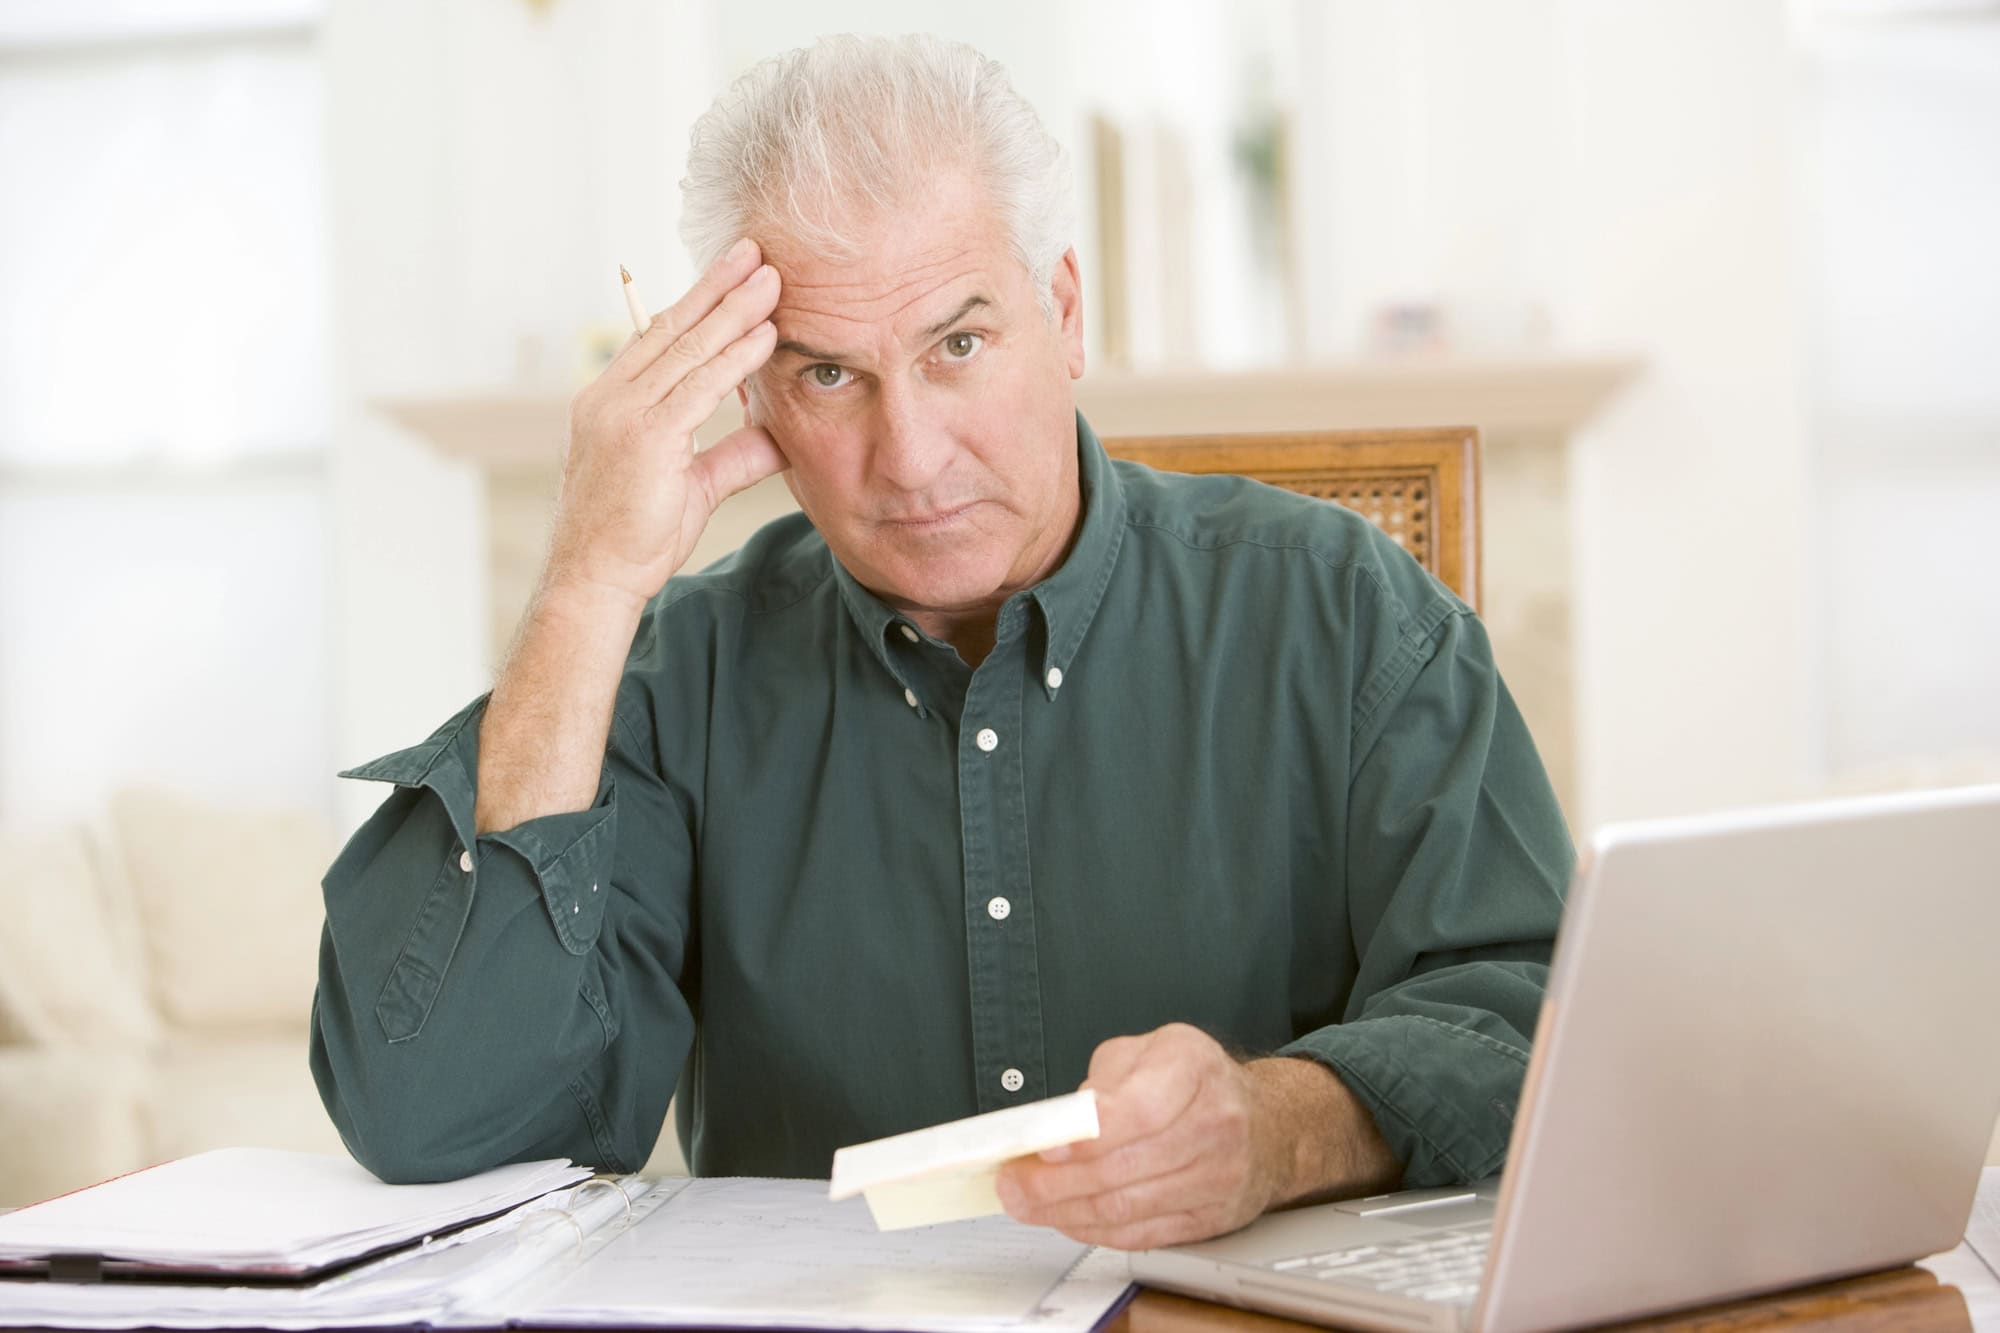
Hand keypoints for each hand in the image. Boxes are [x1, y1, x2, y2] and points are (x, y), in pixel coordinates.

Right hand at [545, 238, 785, 607]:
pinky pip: (698, 387)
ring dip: (734, 311)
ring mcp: (623, 414)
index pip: (658, 338)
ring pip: (688, 350)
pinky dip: (735, 359)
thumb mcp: (693, 487)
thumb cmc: (635, 537)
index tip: (733, 274)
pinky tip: (765, 336)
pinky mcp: (644, 438)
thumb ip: (733, 456)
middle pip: (671, 327)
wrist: (596, 579)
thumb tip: (779, 438)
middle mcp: (611, 397)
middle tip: (756, 252)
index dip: (698, 302)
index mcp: (611, 400)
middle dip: (717, 287)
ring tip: (772, 280)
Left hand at [995, 1024, 1400, 1248]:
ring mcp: (1219, 1175)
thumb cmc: (1195, 1082)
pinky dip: (1096, 1230)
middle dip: (1058, 1183)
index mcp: (1194, 1066)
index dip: (1086, 1137)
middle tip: (1016, 1183)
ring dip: (1067, 1211)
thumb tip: (1057, 1123)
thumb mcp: (1145, 1052)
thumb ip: (1101, 1081)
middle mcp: (1215, 1121)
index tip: (1045, 1148)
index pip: (1139, 1110)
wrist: (1265, 1123)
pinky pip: (1143, 1234)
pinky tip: (1069, 1217)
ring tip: (1030, 1203)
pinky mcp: (1212, 1217)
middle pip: (1126, 1167)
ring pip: (1129, 1207)